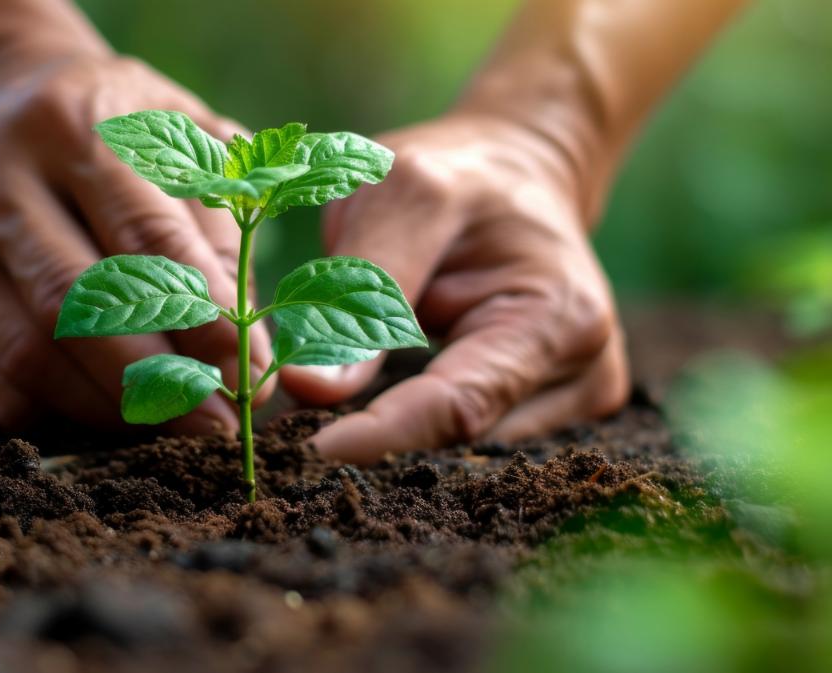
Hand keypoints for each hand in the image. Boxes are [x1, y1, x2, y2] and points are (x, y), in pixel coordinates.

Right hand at [0, 55, 273, 431]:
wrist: (0, 93)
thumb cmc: (120, 126)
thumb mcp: (185, 142)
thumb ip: (223, 234)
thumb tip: (243, 359)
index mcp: (74, 124)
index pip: (147, 240)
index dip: (203, 320)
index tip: (250, 378)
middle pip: (75, 305)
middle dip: (154, 380)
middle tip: (214, 426)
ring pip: (29, 353)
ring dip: (110, 408)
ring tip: (170, 425)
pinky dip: (58, 413)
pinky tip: (110, 414)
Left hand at [282, 115, 628, 461]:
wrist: (516, 171)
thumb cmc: (459, 173)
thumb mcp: (403, 199)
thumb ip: (359, 293)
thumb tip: (305, 386)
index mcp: (561, 317)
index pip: (460, 406)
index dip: (384, 434)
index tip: (312, 451)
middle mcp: (584, 371)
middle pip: (456, 434)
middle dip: (377, 429)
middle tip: (298, 415)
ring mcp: (573, 397)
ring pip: (454, 442)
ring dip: (394, 423)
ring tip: (343, 375)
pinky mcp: (549, 409)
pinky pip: (462, 432)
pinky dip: (414, 418)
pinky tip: (382, 391)